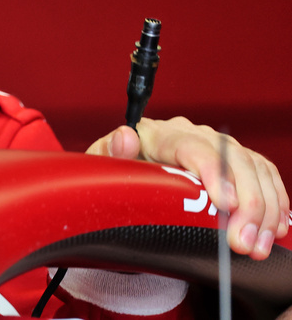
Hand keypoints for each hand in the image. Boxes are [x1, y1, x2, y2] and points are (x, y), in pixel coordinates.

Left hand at [87, 117, 288, 258]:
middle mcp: (193, 134)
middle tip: (242, 242)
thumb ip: (110, 152)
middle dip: (246, 203)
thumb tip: (125, 136)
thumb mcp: (103, 165)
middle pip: (232, 159)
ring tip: (256, 245)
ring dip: (264, 209)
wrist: (126, 178)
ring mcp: (216, 146)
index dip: (215, 173)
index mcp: (160, 133)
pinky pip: (264, 174)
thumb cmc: (116, 172)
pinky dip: (274, 201)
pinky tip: (274, 227)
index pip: (194, 147)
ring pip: (253, 168)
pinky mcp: (235, 161)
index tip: (225, 204)